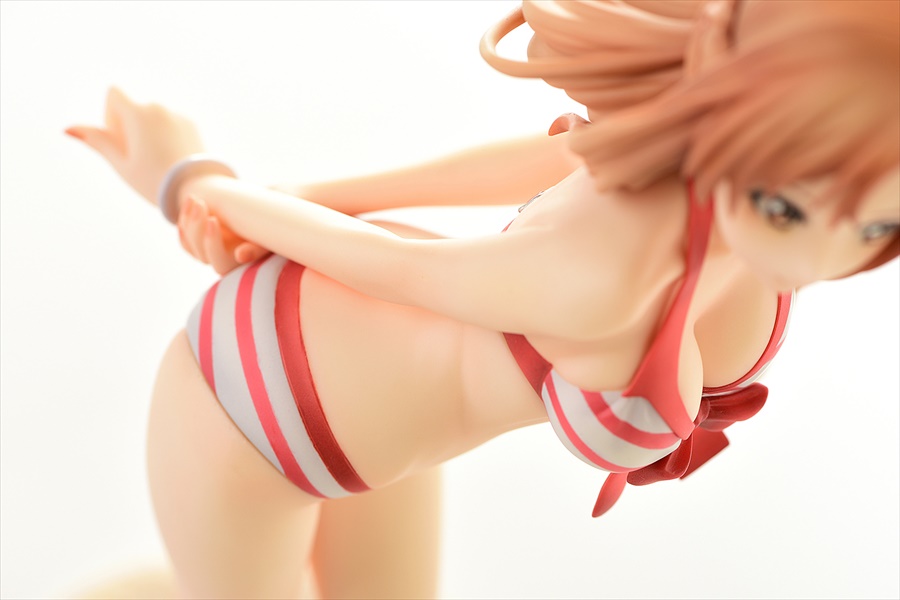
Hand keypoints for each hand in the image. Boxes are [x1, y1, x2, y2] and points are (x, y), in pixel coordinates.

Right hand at [66, 87, 204, 204]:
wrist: (198, 189)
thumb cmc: (155, 180)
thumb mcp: (121, 163)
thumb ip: (97, 141)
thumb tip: (68, 128)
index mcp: (139, 113)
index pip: (114, 93)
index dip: (111, 114)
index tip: (120, 139)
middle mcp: (160, 107)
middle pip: (134, 107)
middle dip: (130, 126)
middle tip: (139, 156)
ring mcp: (179, 115)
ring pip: (153, 116)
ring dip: (148, 130)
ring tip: (157, 160)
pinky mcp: (193, 124)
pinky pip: (170, 123)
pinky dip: (166, 135)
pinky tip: (172, 159)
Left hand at [178, 195, 270, 274]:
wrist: (270, 213)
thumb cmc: (273, 225)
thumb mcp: (268, 234)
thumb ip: (257, 248)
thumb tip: (240, 255)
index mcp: (242, 266)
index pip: (220, 263)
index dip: (212, 243)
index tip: (213, 220)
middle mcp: (223, 263)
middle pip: (200, 252)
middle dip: (197, 227)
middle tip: (201, 203)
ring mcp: (210, 254)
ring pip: (191, 244)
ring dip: (188, 220)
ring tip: (194, 198)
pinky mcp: (201, 244)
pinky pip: (186, 238)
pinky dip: (184, 220)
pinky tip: (189, 203)